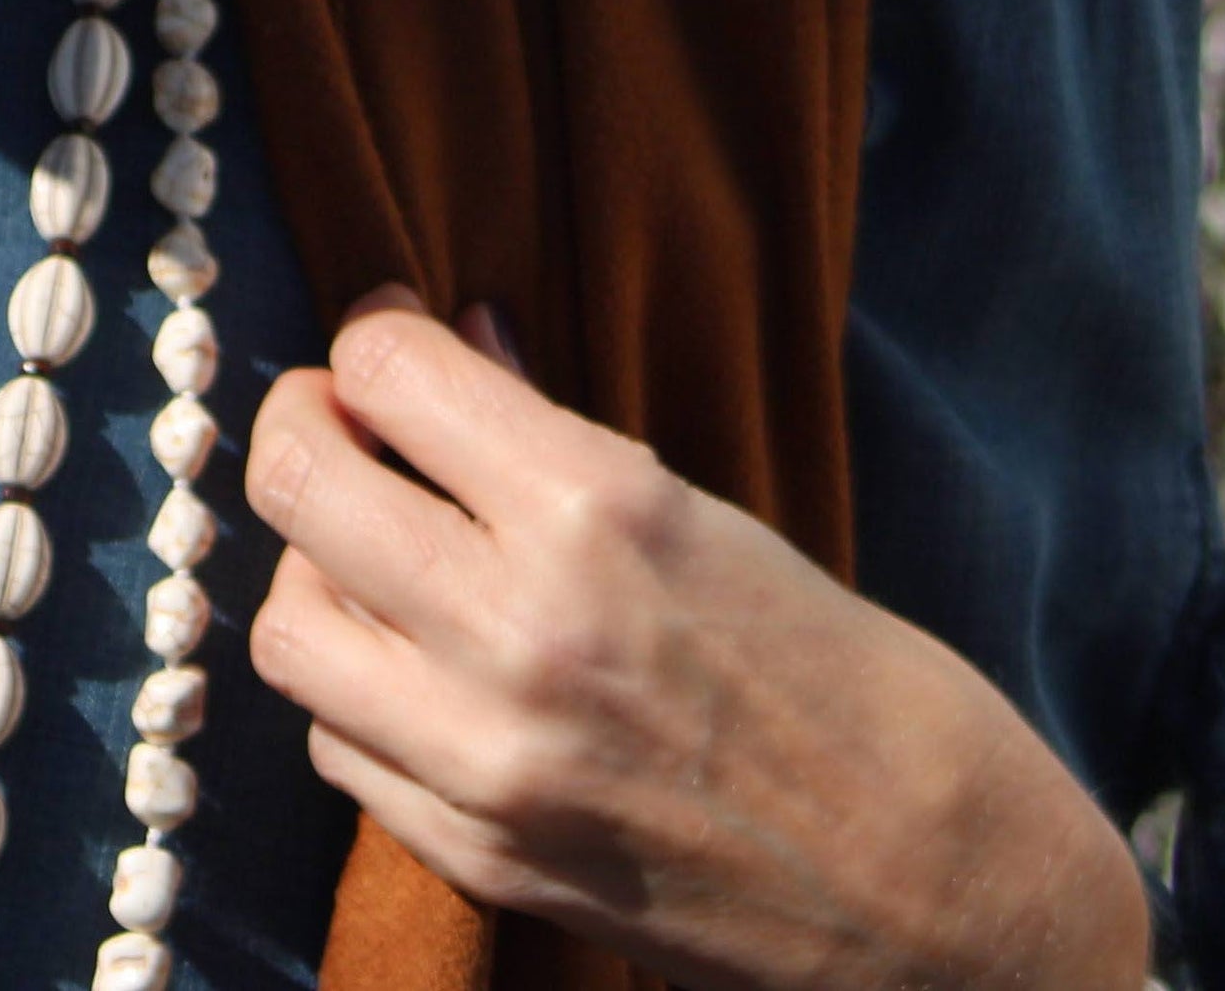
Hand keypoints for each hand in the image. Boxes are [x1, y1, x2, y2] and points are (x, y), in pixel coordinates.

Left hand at [242, 292, 1147, 990]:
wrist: (940, 893)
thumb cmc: (848, 682)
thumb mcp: (708, 516)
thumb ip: (550, 434)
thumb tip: (447, 330)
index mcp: (599, 512)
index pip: (386, 372)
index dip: (374, 335)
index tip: (390, 339)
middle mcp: (523, 630)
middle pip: (296, 482)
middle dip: (303, 425)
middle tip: (340, 421)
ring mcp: (489, 759)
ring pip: (284, 624)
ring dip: (313, 572)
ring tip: (375, 559)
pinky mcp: (479, 857)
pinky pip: (336, 744)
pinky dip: (356, 694)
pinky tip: (417, 671)